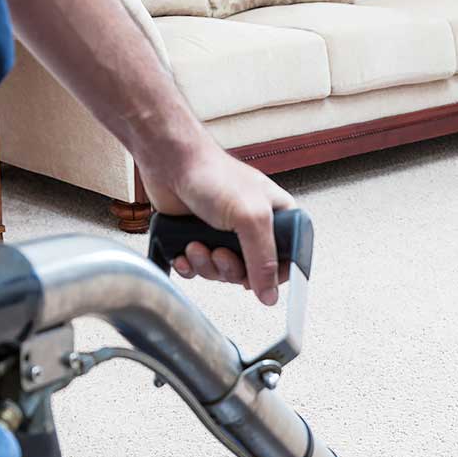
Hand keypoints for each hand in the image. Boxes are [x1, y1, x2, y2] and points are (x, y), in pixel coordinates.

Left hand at [143, 142, 293, 305]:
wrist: (170, 163)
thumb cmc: (212, 174)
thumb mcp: (251, 218)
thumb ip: (264, 259)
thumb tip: (270, 294)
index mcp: (277, 218)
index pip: (287, 261)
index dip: (272, 276)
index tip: (256, 279)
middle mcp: (253, 228)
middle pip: (252, 273)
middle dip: (230, 269)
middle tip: (220, 252)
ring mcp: (226, 235)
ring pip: (223, 273)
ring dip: (207, 265)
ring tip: (197, 244)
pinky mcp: (200, 240)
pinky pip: (199, 270)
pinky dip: (190, 265)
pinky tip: (185, 250)